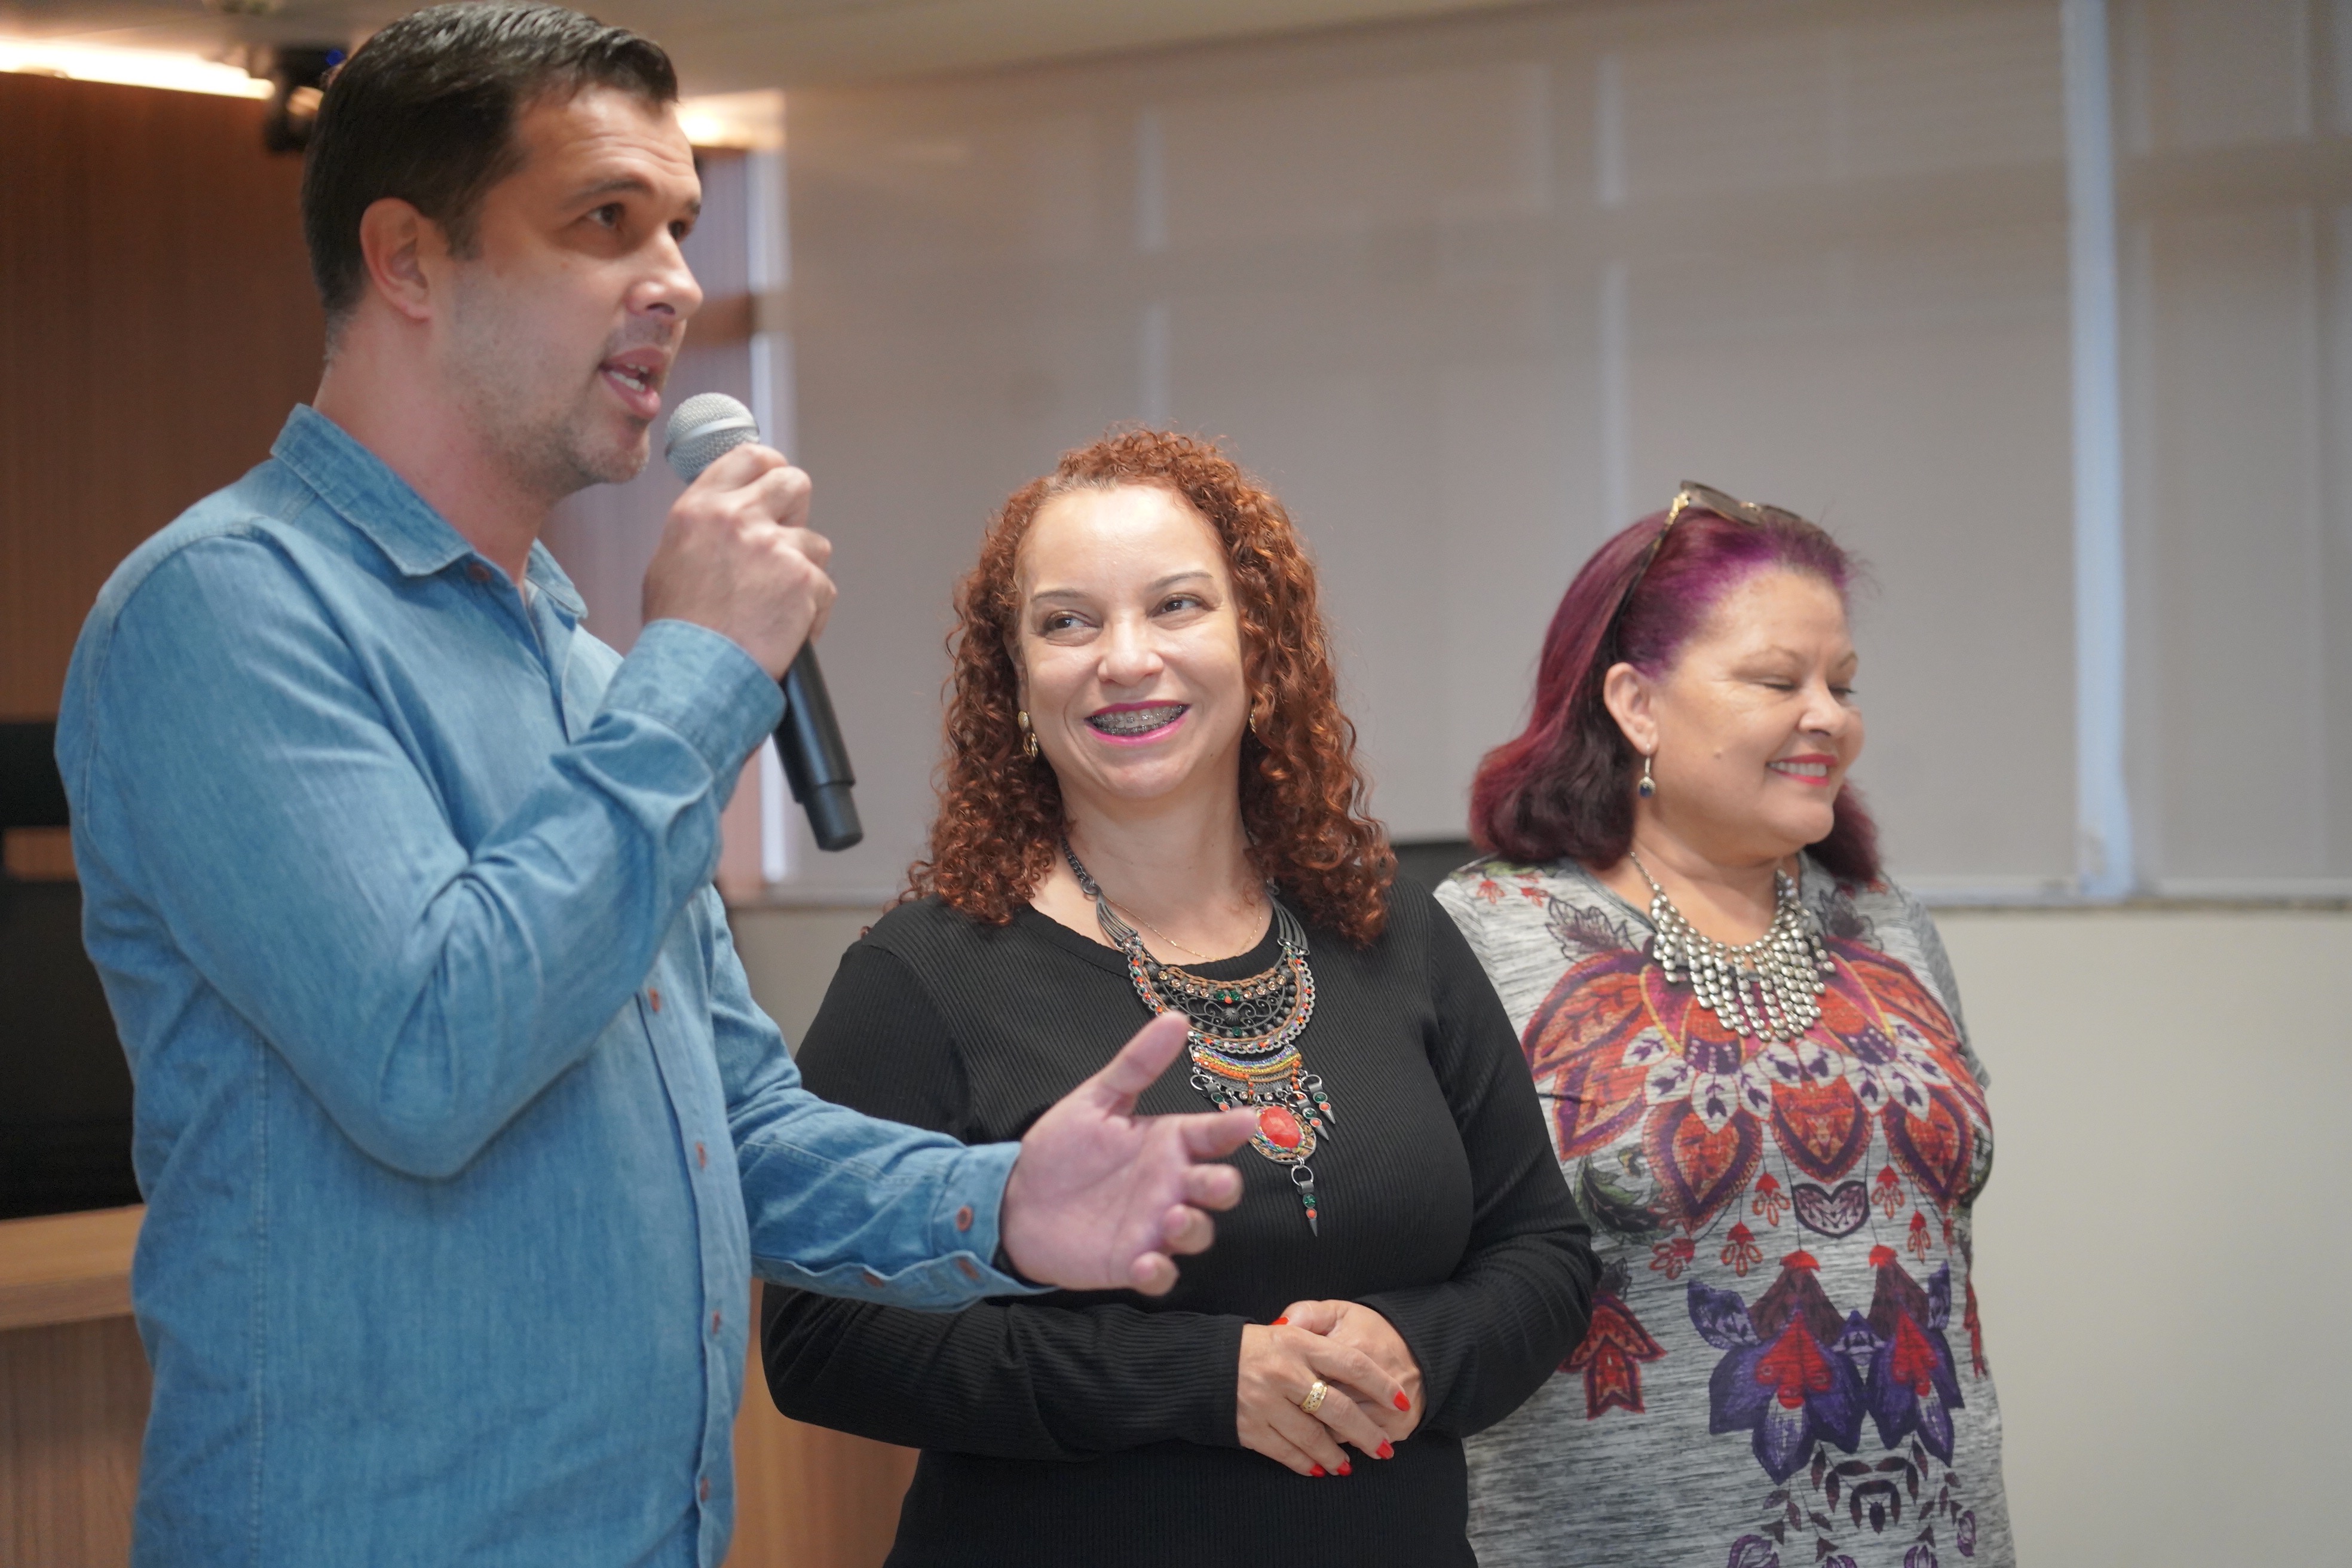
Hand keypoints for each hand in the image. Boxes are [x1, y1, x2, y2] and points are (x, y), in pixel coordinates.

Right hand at [641, 442, 833, 679]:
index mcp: (700, 508)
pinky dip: (811, 614)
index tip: (776, 480)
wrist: (694, 673)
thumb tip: (730, 517)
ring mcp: (774, 546)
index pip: (749, 457)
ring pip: (815, 544)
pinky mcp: (803, 579)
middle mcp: (737, 518)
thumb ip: (706, 530)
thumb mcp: (670, 561)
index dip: (771, 467)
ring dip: (803, 574)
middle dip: (797, 511)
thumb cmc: (679, 631)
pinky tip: (784, 632)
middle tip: (785, 543)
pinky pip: (824, 588)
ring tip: (772, 607)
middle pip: (794, 482)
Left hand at [1000, 1013, 1256, 1294]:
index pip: (1212, 1135)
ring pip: (1197, 1234)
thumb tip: (1175, 1018)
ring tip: (1174, 1218)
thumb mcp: (1096, 1100)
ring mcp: (1155, 1227)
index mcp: (1169, 1143)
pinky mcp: (1132, 1263)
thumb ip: (1136, 1065)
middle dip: (1224, 1187)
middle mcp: (1171, 1186)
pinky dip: (1159, 1273)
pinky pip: (1160, 1276)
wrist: (1015, 1200)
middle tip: (1214, 1182)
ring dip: (1194, 1229)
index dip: (1232, 1129)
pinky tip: (1144, 1262)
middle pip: (1217, 1189)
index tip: (1248, 1121)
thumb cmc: (1063, 1149)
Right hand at [1235, 1321, 1410, 1476]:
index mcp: (1299, 1344)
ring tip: (1349, 1466)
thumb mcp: (1288, 1329)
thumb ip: (1321, 1342)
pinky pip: (1286, 1452)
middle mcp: (1286, 1373)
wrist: (1199, 1363)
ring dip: (1337, 1455)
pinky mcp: (1250, 1428)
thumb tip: (1357, 1370)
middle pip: (1339, 1409)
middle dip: (1367, 1433)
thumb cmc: (1254, 1346)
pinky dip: (1305, 1463)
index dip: (1381, 1385)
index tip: (1401, 1401)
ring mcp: (1267, 1403)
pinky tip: (1319, 1468)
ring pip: (1314, 1437)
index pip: (1352, 1364)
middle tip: (1384, 1448)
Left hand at [1275, 1299, 1423, 1442]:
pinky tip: (1329, 1445)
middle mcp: (1372, 1380)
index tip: (1277, 1390)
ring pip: (1342, 1432)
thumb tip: (1279, 1326)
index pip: (1312, 1374)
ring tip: (1301, 1436)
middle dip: (1301, 1417)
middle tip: (1282, 1419)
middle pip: (1326, 1408)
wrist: (1419, 1347)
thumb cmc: (1370, 1331)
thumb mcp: (1339, 1312)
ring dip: (1320, 1439)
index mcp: (1353, 1347)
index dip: (1291, 1385)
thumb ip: (1306, 1314)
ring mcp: (1387, 1407)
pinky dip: (1343, 1445)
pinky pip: (1362, 1445)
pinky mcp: (1398, 1425)